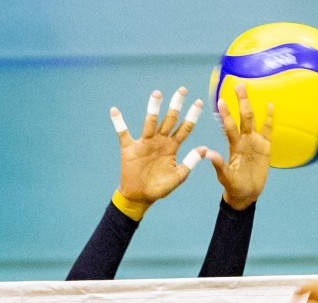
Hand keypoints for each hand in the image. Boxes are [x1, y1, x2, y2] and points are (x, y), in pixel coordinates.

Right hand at [112, 88, 205, 205]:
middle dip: (176, 105)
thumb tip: (203, 149)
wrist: (140, 197)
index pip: (185, 128)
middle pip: (170, 119)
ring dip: (153, 108)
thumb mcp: (178, 177)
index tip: (199, 102)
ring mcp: (144, 143)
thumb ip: (189, 163)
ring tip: (157, 93)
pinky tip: (114, 111)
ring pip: (150, 122)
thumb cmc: (159, 188)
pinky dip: (118, 122)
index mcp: (172, 147)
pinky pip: (123, 133)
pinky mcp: (129, 148)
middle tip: (182, 90)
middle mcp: (160, 141)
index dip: (192, 116)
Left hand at [204, 81, 271, 209]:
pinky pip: (267, 130)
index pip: (229, 127)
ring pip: (253, 119)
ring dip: (250, 105)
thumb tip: (208, 154)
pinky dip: (269, 118)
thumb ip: (219, 165)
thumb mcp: (225, 177)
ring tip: (247, 89)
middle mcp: (243, 140)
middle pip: (242, 117)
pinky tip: (271, 105)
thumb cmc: (234, 187)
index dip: (226, 115)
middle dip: (240, 101)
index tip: (221, 101)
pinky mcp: (265, 147)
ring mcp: (254, 142)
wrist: (246, 194)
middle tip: (238, 85)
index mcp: (234, 146)